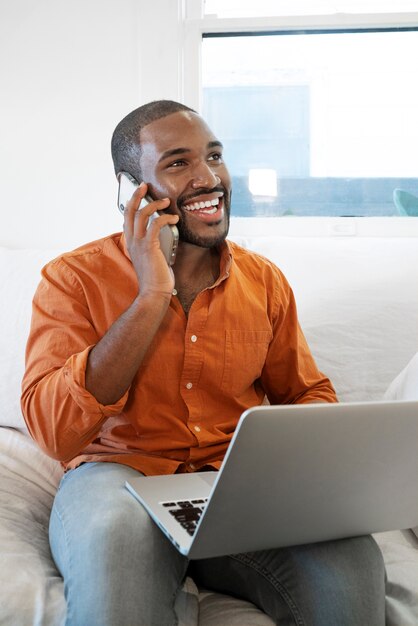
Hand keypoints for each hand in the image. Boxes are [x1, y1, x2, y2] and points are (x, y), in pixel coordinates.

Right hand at [123, 183, 178, 298]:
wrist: (154, 292)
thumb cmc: (156, 277)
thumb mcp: (152, 256)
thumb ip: (153, 243)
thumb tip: (164, 232)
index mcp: (131, 242)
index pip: (127, 218)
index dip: (131, 204)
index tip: (138, 194)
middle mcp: (132, 241)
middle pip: (129, 211)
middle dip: (137, 195)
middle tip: (144, 186)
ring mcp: (139, 244)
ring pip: (141, 215)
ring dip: (154, 204)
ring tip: (165, 200)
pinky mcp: (149, 247)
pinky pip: (155, 225)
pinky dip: (166, 218)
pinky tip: (174, 218)